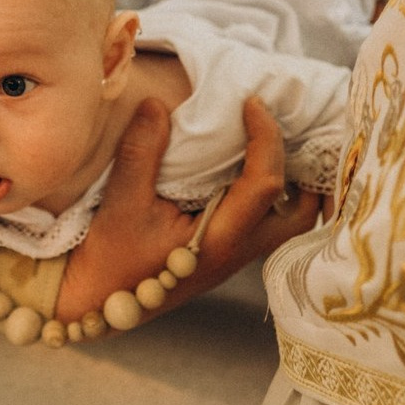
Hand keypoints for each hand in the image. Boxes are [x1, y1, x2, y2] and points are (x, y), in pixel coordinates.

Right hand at [56, 95, 319, 321]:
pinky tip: (246, 168)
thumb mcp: (121, 201)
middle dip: (303, 169)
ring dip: (292, 185)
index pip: (265, 184)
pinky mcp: (226, 253)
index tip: (251, 104)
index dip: (266, 138)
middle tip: (283, 130)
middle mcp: (238, 251)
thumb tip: (156, 106)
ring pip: (289, 223)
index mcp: (220, 240)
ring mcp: (235, 255)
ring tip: (271, 146)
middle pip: (300, 214)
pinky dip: (271, 193)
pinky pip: (267, 222)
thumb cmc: (111, 256)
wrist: (102, 300)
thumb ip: (141, 152)